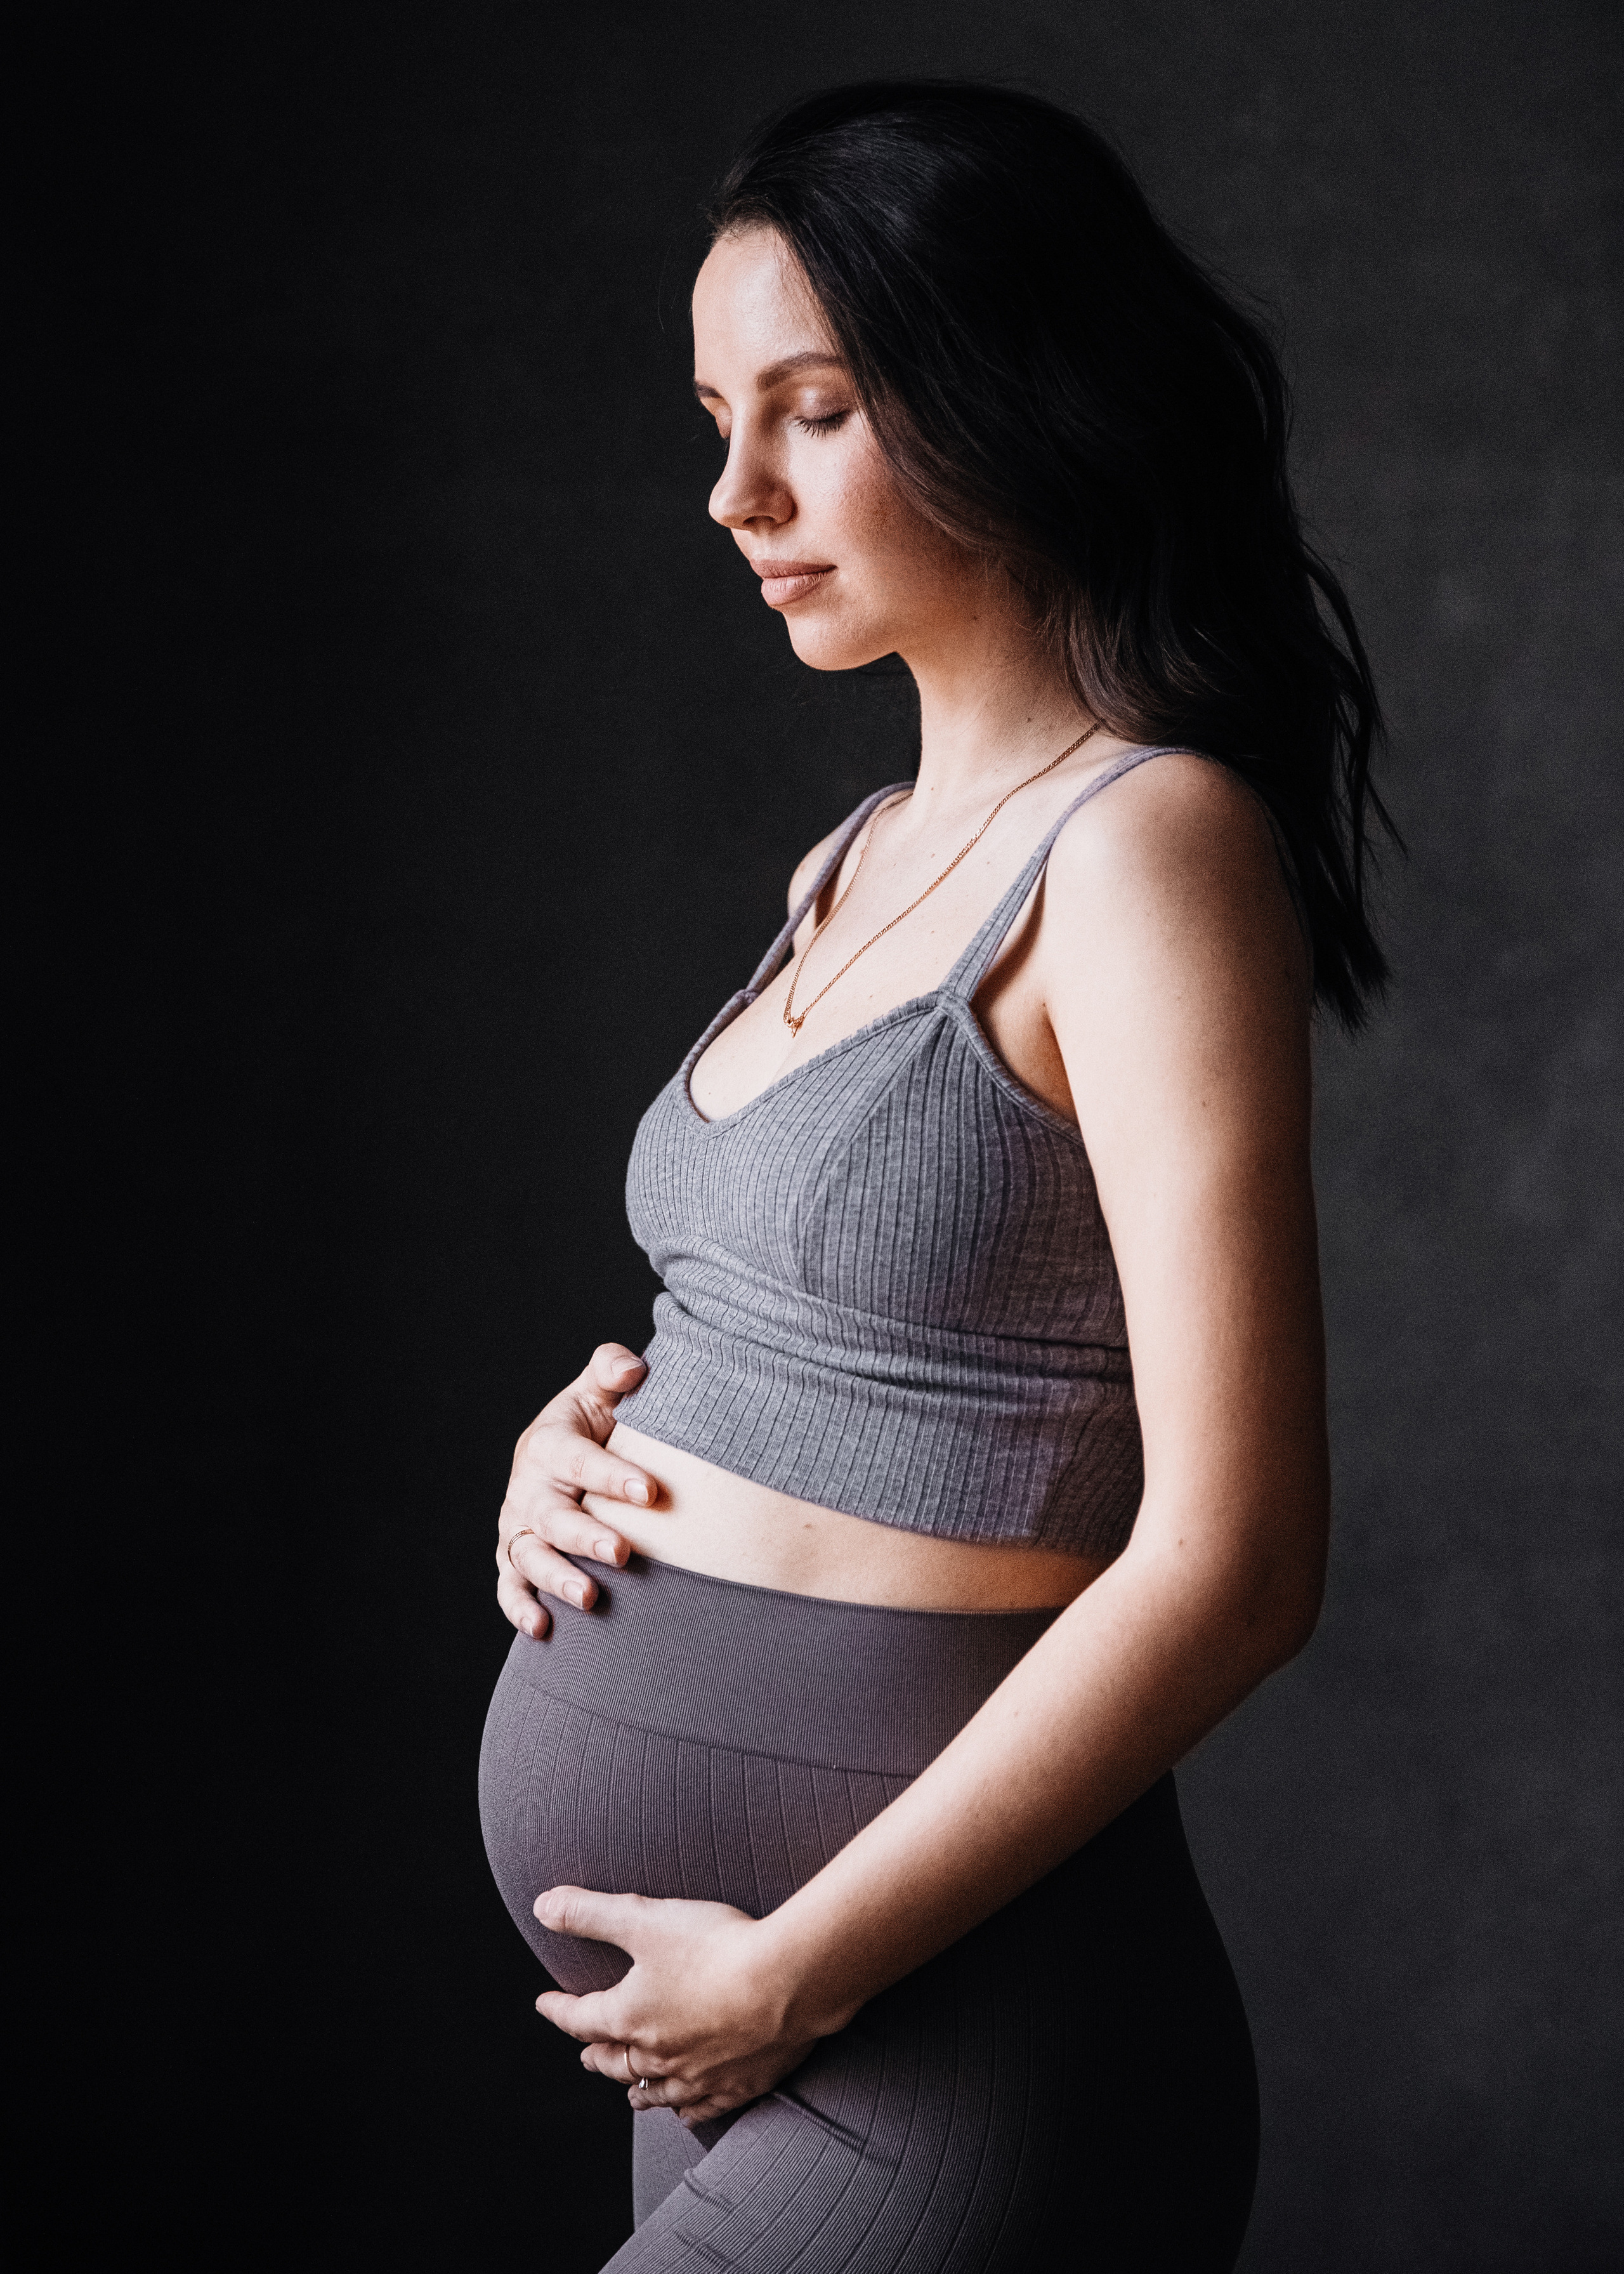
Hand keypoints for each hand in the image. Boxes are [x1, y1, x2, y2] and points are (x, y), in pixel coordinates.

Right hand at [497, 1345, 660, 1636]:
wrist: (569, 1459)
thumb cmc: (595, 1425)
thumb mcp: (600, 1392)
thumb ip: (613, 1370)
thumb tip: (632, 1368)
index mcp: (548, 1443)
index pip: (578, 1459)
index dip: (612, 1475)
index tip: (650, 1491)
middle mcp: (527, 1489)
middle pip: (552, 1516)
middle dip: (585, 1536)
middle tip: (623, 1553)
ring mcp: (518, 1528)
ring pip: (529, 1557)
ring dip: (556, 1578)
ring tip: (590, 1597)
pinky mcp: (515, 1559)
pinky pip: (510, 1587)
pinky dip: (519, 1609)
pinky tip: (541, 1630)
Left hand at [534, 1888, 821, 2126]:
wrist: (787, 1982)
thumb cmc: (716, 1947)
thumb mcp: (643, 1918)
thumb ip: (589, 1913)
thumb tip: (542, 1906)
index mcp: (631, 2017)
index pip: (581, 2018)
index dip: (559, 2010)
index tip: (546, 2004)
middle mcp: (658, 2056)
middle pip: (615, 2061)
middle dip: (597, 2054)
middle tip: (585, 2053)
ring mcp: (699, 2076)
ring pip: (656, 2092)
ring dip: (635, 2088)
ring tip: (627, 2091)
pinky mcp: (738, 2084)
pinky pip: (702, 2108)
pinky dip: (685, 2111)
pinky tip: (683, 2112)